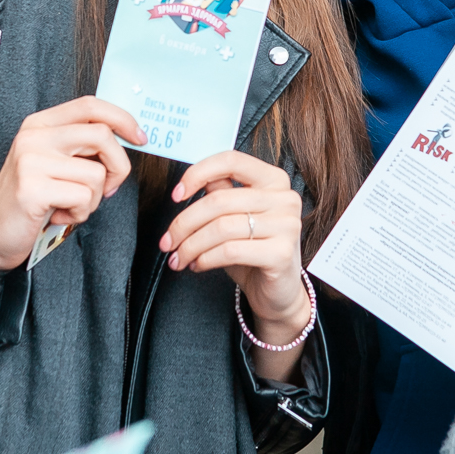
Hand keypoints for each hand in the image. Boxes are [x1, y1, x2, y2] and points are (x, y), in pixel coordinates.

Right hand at [0, 96, 145, 270]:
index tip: (139, 137)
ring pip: (96, 173)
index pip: (90, 105)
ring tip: (71, 205)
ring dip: (94, 199)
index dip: (122, 118)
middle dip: (119, 167)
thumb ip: (82, 145)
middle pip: (102, 136)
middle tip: (108, 187)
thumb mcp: (54, 161)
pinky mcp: (33, 189)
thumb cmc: (32, 197)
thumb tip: (127, 138)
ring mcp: (31, 161)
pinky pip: (82, 197)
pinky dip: (80, 214)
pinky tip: (59, 215)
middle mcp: (34, 137)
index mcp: (40, 124)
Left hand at [159, 151, 309, 378]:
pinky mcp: (281, 253)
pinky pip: (230, 251)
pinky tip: (197, 265)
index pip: (231, 161)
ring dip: (191, 245)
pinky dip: (205, 259)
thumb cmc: (253, 251)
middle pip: (219, 200)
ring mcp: (287, 225)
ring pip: (221, 228)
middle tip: (167, 241)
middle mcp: (285, 198)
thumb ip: (221, 192)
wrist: (278, 292)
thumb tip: (191, 180)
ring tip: (179, 257)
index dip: (198, 173)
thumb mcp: (235, 217)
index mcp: (274, 179)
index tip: (176, 195)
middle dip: (184, 223)